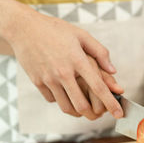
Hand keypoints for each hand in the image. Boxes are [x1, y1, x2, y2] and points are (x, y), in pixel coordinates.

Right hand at [6, 7, 123, 117]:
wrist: (24, 28)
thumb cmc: (55, 30)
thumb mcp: (81, 35)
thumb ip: (100, 52)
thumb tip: (113, 71)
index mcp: (78, 60)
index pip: (98, 87)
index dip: (111, 103)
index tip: (119, 114)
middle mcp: (63, 72)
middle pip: (82, 105)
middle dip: (93, 114)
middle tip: (99, 114)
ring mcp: (49, 79)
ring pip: (66, 107)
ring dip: (78, 111)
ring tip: (84, 108)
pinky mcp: (37, 82)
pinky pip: (52, 99)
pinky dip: (61, 100)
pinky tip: (65, 94)